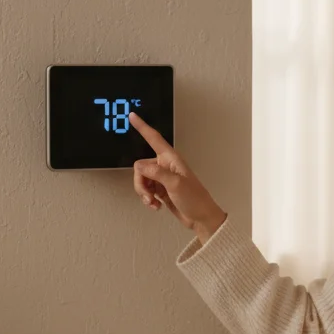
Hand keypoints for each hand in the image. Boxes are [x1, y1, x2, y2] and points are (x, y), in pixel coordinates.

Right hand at [130, 113, 226, 242]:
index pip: (153, 138)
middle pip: (141, 167)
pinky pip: (146, 190)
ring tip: (153, 201)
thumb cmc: (195, 199)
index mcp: (171, 159)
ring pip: (141, 180)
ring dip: (144, 193)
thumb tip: (141, 167)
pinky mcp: (160, 189)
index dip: (142, 127)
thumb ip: (156, 173)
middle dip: (141, 182)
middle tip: (149, 194)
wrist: (200, 218)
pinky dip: (147, 198)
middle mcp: (165, 166)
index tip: (133, 116)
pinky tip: (156, 204)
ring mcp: (162, 178)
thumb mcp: (176, 184)